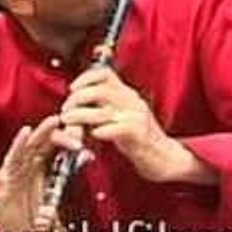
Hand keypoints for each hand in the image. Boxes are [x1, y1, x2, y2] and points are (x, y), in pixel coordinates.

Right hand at [0, 115, 80, 231]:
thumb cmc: (34, 212)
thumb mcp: (57, 198)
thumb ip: (71, 189)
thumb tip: (97, 178)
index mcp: (38, 164)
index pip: (51, 144)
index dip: (64, 138)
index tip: (80, 140)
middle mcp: (23, 167)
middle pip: (34, 144)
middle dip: (44, 131)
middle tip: (56, 119)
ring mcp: (9, 178)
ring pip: (14, 157)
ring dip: (19, 144)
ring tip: (26, 132)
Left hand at [60, 67, 183, 182]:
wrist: (166, 157)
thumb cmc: (139, 140)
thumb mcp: (122, 118)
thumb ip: (103, 109)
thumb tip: (76, 106)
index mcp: (128, 94)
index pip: (106, 74)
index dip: (85, 77)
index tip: (72, 88)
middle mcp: (132, 101)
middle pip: (100, 90)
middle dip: (77, 99)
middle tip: (65, 110)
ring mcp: (137, 116)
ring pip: (104, 109)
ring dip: (80, 115)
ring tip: (68, 121)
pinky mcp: (139, 133)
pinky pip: (116, 127)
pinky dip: (100, 130)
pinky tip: (92, 134)